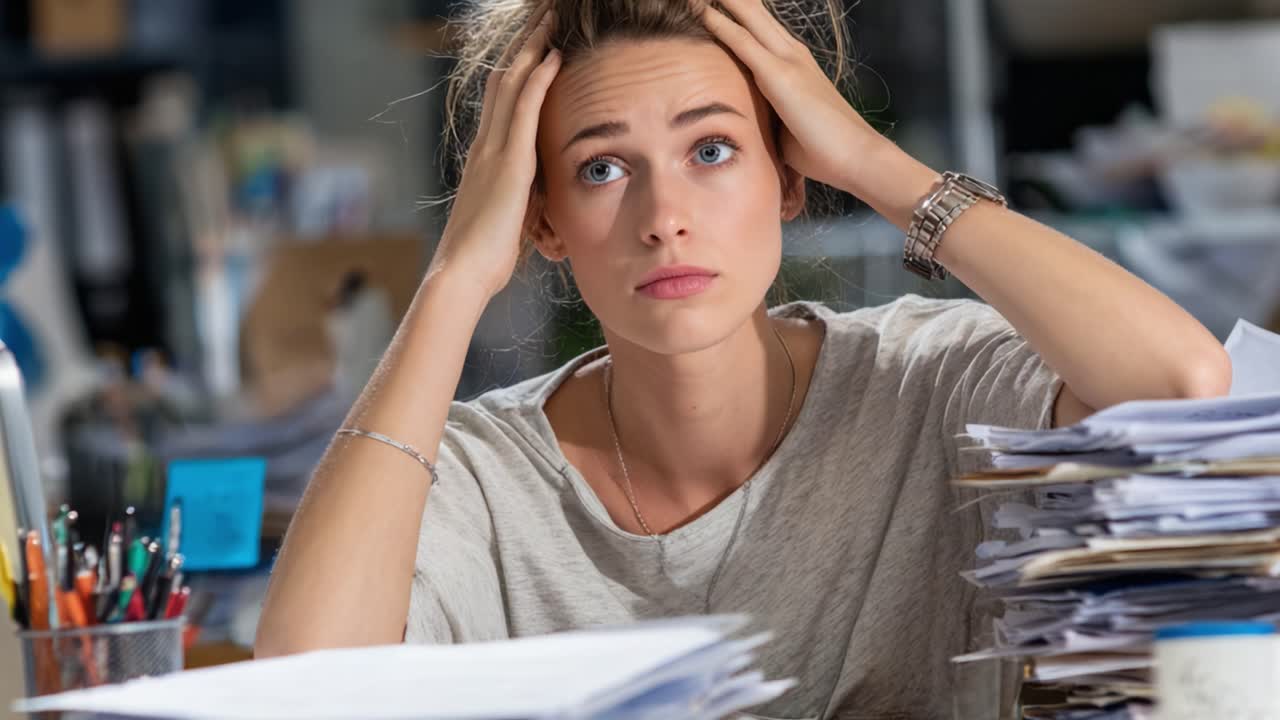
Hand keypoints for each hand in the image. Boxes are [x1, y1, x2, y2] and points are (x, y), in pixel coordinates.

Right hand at [429, 3, 559, 300]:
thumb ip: (524, 201)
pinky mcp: (508, 162)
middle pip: (505, 80)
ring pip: (513, 84)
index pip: (502, 100)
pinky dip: (538, 79)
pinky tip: (553, 56)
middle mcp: (486, 146)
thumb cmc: (486, 256)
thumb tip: (539, 202)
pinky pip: (523, 109)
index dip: (519, 68)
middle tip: (542, 16)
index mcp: (486, 158)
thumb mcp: (511, 219)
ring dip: (533, 48)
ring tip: (549, 19)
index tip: (537, 44)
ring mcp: (494, 151)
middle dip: (525, 45)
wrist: (463, 272)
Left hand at [699, 0, 881, 193]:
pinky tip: (701, 9)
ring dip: (723, 1)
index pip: (760, 26)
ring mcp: (788, 60)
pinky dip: (719, 23)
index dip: (737, 11)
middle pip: (754, 11)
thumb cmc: (823, 150)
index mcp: (795, 62)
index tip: (712, 4)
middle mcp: (792, 53)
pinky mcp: (780, 75)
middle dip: (731, 0)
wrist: (856, 157)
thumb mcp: (787, 125)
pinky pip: (742, 41)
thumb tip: (748, 123)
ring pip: (748, 16)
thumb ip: (768, 113)